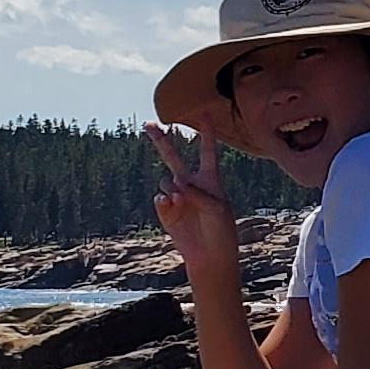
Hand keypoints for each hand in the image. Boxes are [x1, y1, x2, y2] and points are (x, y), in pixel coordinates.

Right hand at [144, 117, 239, 286]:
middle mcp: (191, 184)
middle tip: (148, 124)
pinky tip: (174, 210)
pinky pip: (159, 198)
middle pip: (173, 157)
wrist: (209, 256)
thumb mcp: (217, 208)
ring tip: (184, 204)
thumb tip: (175, 185)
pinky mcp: (166, 210)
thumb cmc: (220, 231)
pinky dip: (165, 202)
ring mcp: (177, 197)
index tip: (204, 113)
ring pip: (166, 181)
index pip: (207, 151)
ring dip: (173, 190)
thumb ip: (198, 192)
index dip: (206, 132)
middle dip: (161, 140)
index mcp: (209, 179)